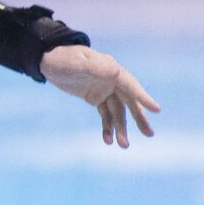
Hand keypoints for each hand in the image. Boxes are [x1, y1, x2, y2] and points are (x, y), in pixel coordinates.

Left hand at [40, 45, 160, 148]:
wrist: (47, 60)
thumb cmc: (62, 59)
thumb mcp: (75, 63)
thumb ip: (94, 68)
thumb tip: (117, 71)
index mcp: (110, 68)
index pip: (130, 85)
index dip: (143, 97)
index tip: (156, 109)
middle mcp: (111, 79)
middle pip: (129, 101)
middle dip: (139, 118)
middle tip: (149, 134)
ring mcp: (104, 89)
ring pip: (117, 111)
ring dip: (121, 128)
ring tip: (123, 145)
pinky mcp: (95, 97)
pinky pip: (105, 114)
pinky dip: (107, 127)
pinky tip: (107, 140)